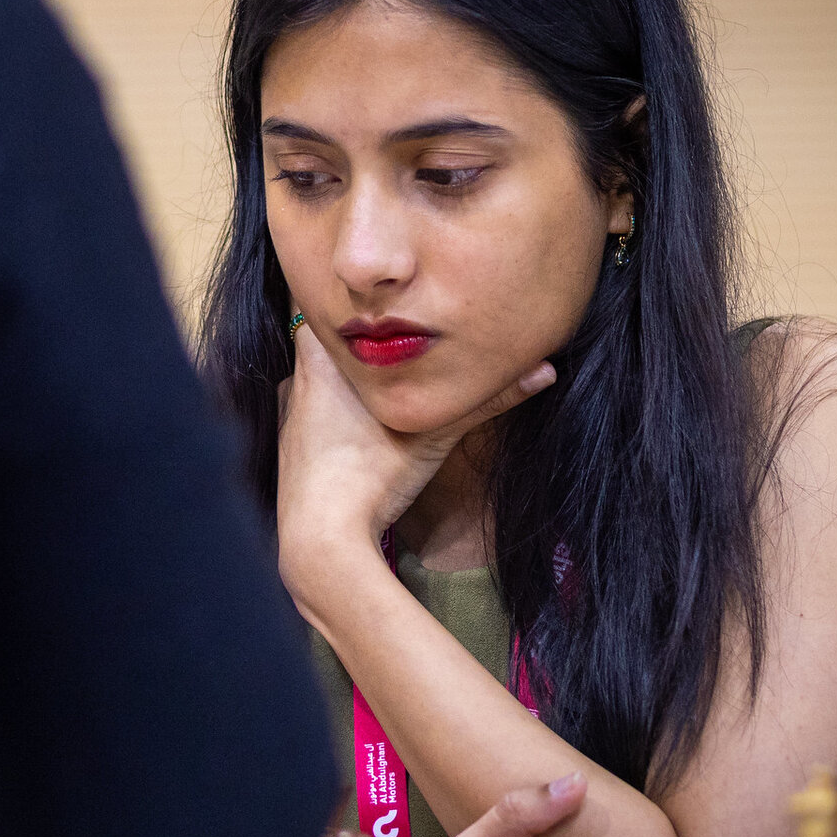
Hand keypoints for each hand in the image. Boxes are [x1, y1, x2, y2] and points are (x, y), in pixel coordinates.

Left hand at [274, 322, 551, 591]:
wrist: (319, 540)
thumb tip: (546, 370)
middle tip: (406, 337)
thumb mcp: (436, 433)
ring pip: (322, 375)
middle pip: (331, 336)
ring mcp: (290, 411)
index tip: (394, 296)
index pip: (332, 299)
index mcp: (320, 354)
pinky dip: (337, 408)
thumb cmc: (369, 477)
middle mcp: (297, 375)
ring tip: (392, 378)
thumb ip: (490, 400)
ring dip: (352, 375)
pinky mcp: (290, 444)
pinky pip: (315, 409)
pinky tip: (364, 426)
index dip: (363, 296)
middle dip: (367, 336)